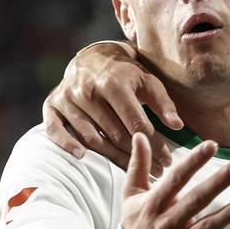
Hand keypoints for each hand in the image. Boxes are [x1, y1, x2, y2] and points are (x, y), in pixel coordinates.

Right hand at [44, 41, 180, 175]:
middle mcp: (88, 91)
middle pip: (114, 133)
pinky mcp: (51, 105)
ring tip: (133, 169)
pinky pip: (55, 129)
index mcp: (114, 83)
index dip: (153, 144)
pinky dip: (66, 144)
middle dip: (136, 154)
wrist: (92, 58)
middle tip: (156, 171)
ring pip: (91, 137)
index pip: (135, 122)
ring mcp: (67, 98)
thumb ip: (164, 104)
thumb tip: (178, 126)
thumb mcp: (149, 82)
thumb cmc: (126, 74)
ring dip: (112, 157)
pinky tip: (82, 157)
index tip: (167, 160)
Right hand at [121, 134, 229, 228]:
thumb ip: (139, 166)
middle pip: (195, 201)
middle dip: (217, 184)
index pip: (175, 180)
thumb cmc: (134, 225)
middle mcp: (167, 224)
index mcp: (153, 205)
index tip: (211, 145)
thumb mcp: (130, 196)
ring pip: (208, 228)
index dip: (193, 162)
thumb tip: (140, 135)